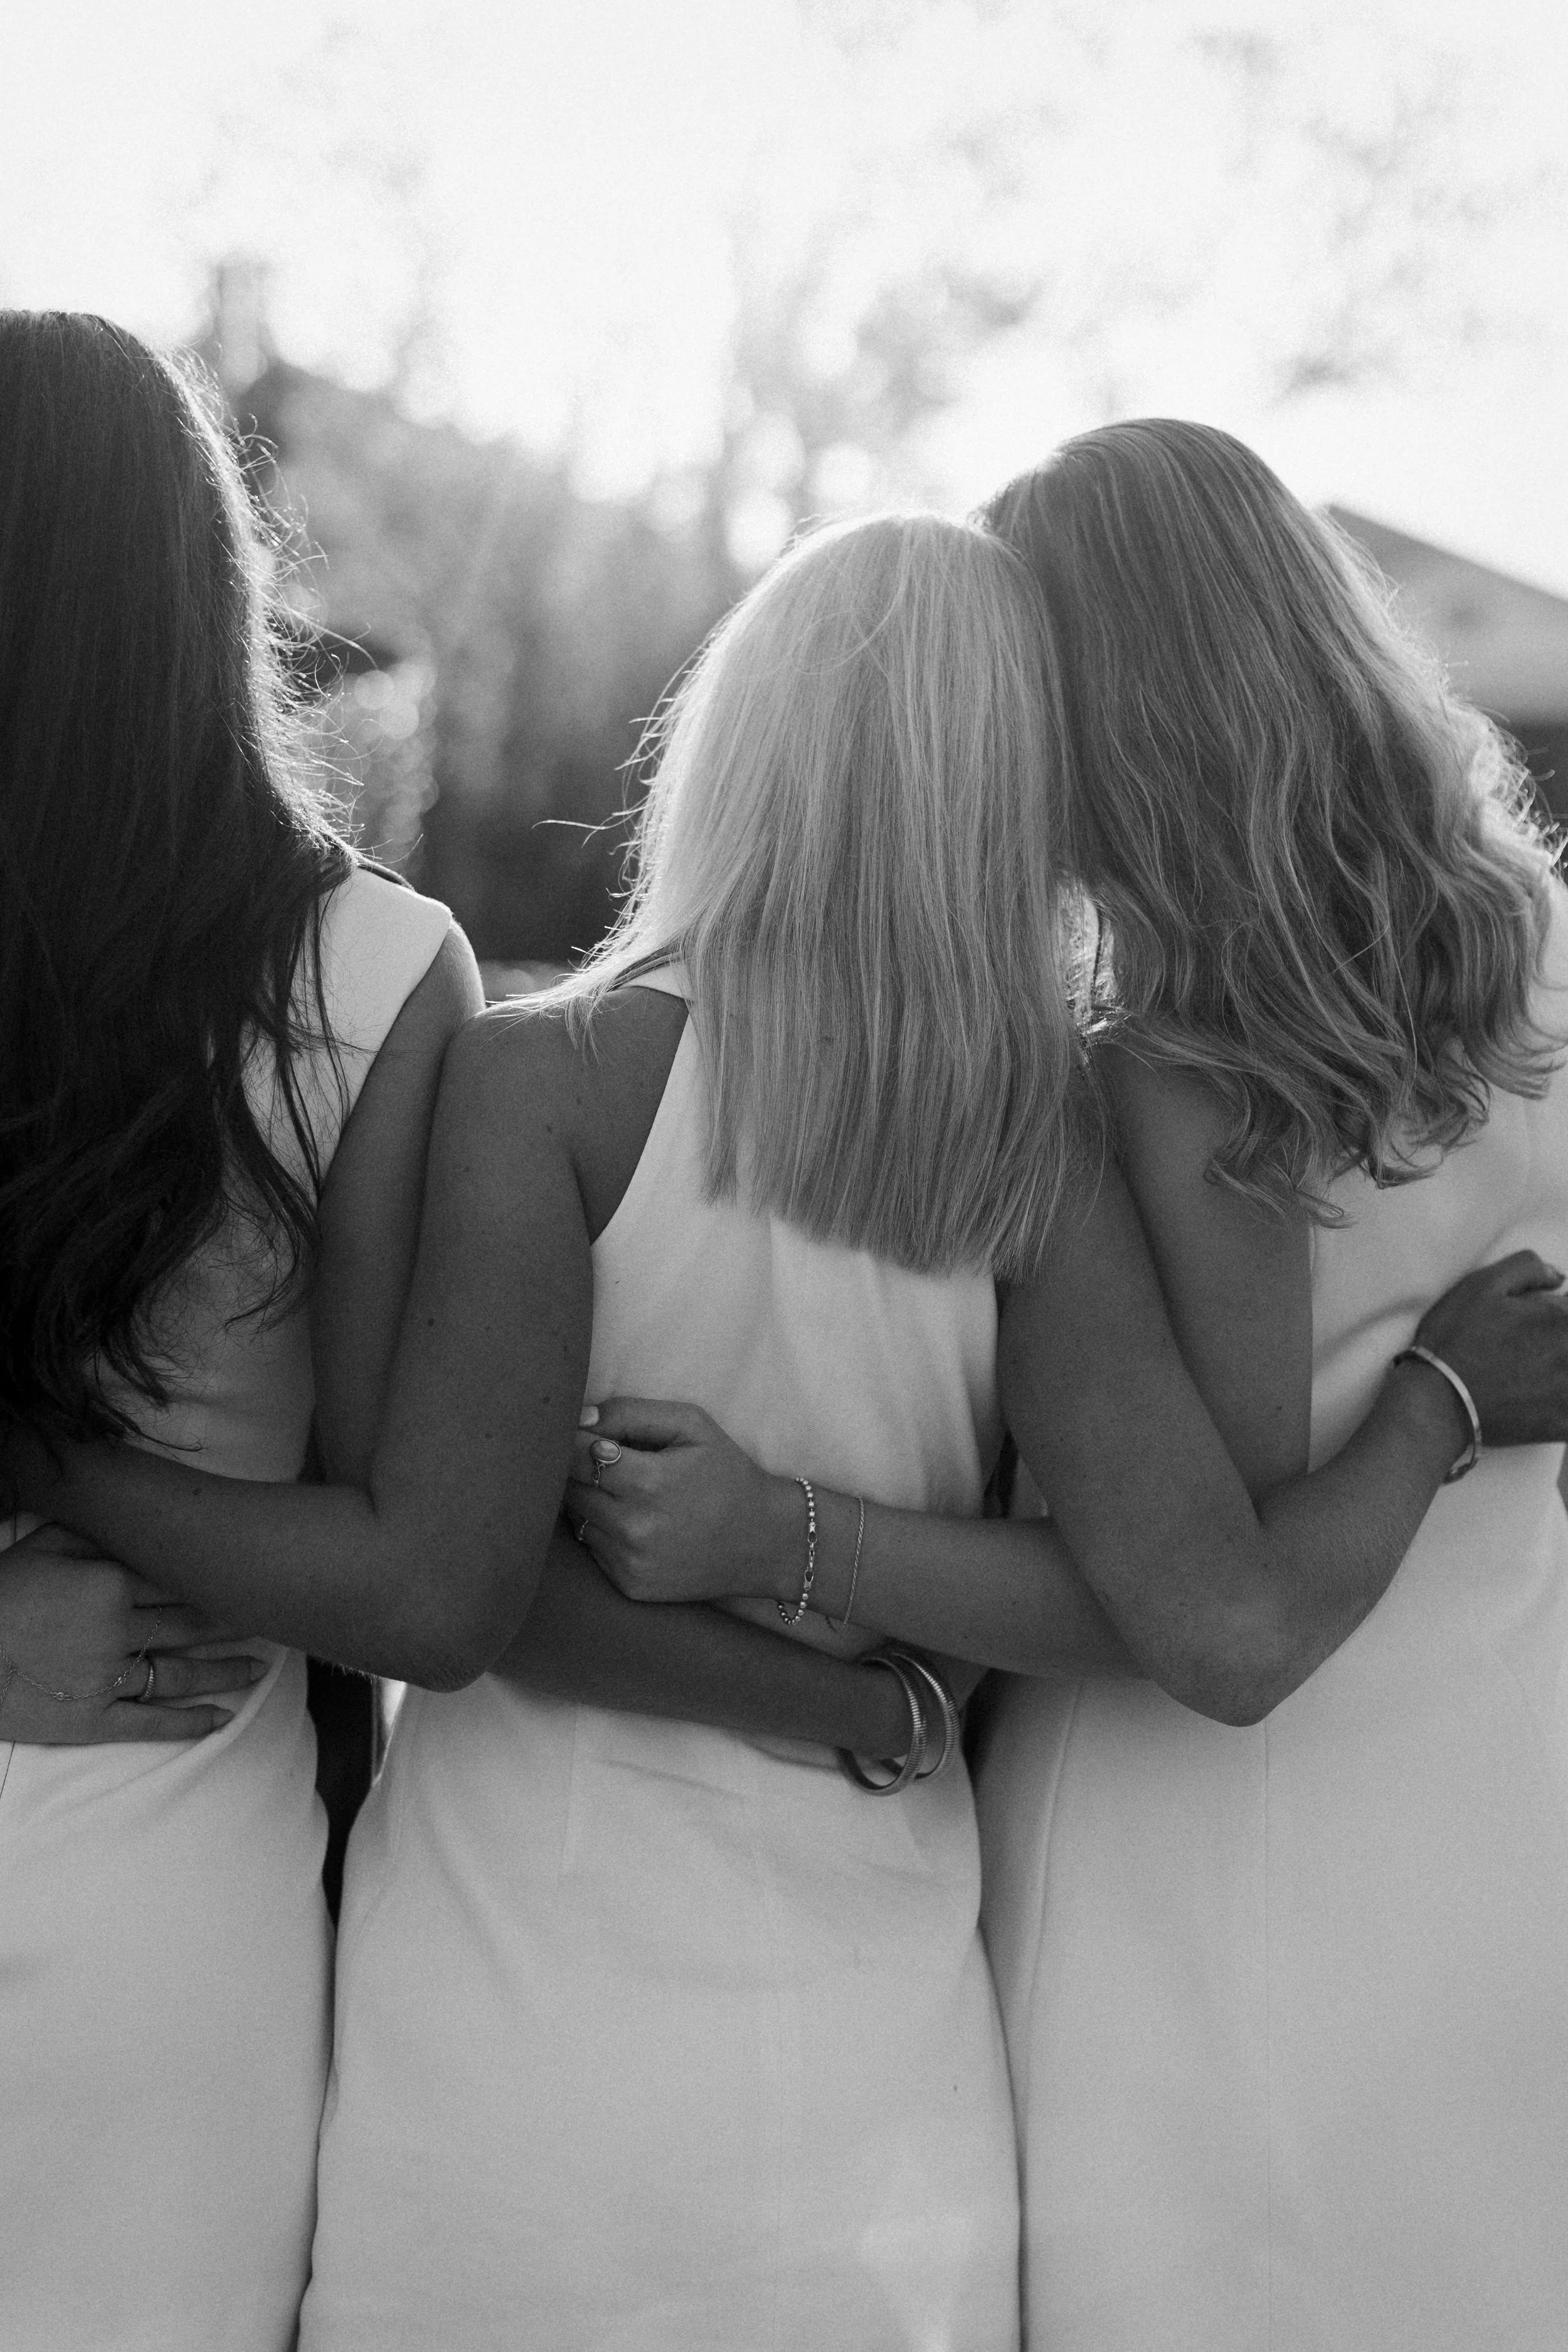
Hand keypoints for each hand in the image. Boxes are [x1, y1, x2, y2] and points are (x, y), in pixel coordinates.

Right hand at [0, 1524, 264, 1744]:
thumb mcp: (42, 1547)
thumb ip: (95, 1536)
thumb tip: (139, 1525)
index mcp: (110, 1583)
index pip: (178, 1580)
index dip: (219, 1580)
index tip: (252, 1578)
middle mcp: (119, 1630)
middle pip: (191, 1624)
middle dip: (235, 1623)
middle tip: (273, 1621)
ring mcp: (108, 1678)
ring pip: (182, 1672)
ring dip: (226, 1671)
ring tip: (260, 1668)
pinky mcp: (92, 1720)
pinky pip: (152, 1722)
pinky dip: (190, 1721)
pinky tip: (223, 1719)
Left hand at [567, 1400, 793, 1605]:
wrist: (763, 1542)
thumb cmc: (725, 1473)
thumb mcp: (692, 1425)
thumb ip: (632, 1413)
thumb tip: (581, 1419)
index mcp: (648, 1483)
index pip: (574, 1455)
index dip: (573, 1440)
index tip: (587, 1435)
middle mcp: (634, 1529)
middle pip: (569, 1487)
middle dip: (579, 1469)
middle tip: (606, 1460)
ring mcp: (630, 1562)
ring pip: (576, 1518)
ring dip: (588, 1500)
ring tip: (623, 1491)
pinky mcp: (630, 1586)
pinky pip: (592, 1548)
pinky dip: (602, 1530)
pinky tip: (634, 1522)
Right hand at [1413, 1251, 1567, 1447]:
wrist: (1437, 1402)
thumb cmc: (1455, 1340)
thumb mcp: (1481, 1285)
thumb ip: (1527, 1268)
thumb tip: (1558, 1278)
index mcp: (1561, 1320)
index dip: (1555, 1313)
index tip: (1534, 1323)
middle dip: (1555, 1340)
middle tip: (1525, 1350)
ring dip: (1559, 1372)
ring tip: (1530, 1373)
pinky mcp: (1562, 1425)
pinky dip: (1559, 1406)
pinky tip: (1539, 1403)